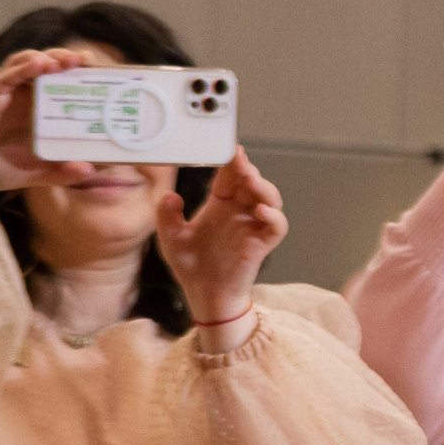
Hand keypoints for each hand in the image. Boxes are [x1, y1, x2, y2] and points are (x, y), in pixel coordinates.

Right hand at [0, 47, 101, 221]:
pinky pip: (6, 76)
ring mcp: (4, 93)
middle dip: (65, 59)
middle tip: (86, 59)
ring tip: (66, 60)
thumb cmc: (1, 169)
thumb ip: (64, 172)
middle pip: (45, 66)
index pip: (59, 82)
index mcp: (37, 108)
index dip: (76, 72)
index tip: (97, 68)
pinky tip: (39, 65)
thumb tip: (89, 170)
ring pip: (25, 63)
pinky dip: (23, 68)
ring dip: (46, 58)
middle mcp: (22, 96)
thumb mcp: (40, 172)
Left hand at [157, 150, 286, 353]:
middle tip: (240, 162)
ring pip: (270, 200)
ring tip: (252, 181)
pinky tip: (261, 212)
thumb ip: (166, 216)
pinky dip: (274, 217)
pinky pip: (277, 227)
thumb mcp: (170, 237)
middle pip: (252, 183)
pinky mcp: (261, 244)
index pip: (229, 178)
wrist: (204, 294)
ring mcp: (252, 227)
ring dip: (264, 188)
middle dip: (249, 170)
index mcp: (219, 206)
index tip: (230, 149)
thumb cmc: (191, 266)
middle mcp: (239, 213)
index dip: (232, 163)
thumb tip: (170, 196)